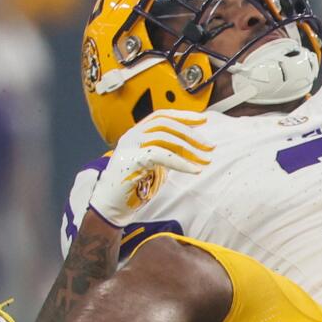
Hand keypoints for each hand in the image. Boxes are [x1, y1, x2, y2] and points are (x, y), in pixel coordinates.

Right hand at [89, 115, 215, 222]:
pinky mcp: (131, 161)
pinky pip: (161, 155)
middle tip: (210, 147)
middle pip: (165, 124)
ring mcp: (129, 146)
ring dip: (190, 149)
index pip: (161, 116)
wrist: (112, 206)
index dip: (183, 116)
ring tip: (205, 161)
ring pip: (164, 137)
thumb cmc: (134, 187)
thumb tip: (193, 144)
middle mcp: (131, 136)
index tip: (203, 119)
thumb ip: (168, 151)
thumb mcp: (155, 164)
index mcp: (136, 133)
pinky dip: (181, 162)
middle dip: (191, 134)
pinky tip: (194, 170)